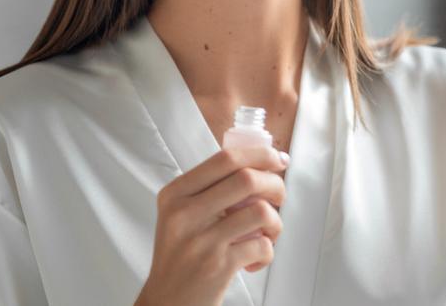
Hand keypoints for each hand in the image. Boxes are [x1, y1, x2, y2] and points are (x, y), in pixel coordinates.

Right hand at [134, 146, 288, 305]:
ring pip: (261, 211)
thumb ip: (212, 190)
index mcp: (175, 194)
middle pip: (248, 179)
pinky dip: (268, 252)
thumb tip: (263, 164)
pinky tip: (255, 259)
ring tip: (267, 232)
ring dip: (275, 222)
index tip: (278, 160)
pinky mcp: (218, 265)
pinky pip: (262, 245)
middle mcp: (184, 214)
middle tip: (279, 197)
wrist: (166, 301)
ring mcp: (201, 240)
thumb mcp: (181, 215)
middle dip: (276, 185)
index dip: (261, 154)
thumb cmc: (181, 255)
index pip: (226, 159)